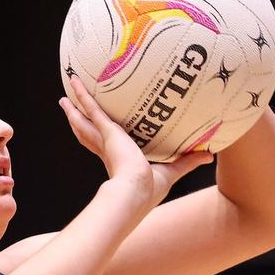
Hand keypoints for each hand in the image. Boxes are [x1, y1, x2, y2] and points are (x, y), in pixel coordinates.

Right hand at [59, 76, 211, 208]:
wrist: (135, 192)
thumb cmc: (150, 189)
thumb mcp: (172, 170)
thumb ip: (188, 160)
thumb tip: (210, 154)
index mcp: (117, 160)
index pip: (104, 146)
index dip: (99, 139)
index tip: (97, 131)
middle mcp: (107, 149)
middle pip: (88, 132)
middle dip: (79, 121)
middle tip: (70, 109)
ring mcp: (105, 139)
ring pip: (85, 120)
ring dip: (75, 108)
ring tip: (65, 98)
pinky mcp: (107, 131)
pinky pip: (92, 109)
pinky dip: (83, 96)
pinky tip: (75, 83)